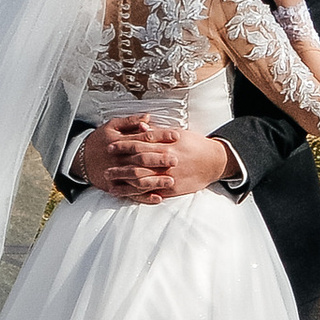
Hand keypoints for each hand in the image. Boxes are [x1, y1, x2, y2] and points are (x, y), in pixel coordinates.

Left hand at [73, 119, 232, 202]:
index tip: (110, 147)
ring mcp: (168, 177)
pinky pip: (152, 193)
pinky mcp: (172, 189)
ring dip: (125, 183)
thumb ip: (157, 131)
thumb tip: (140, 124)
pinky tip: (127, 195)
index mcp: (165, 145)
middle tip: (106, 169)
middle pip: (137, 164)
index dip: (123, 146)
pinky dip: (138, 195)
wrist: (214, 161)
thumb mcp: (177, 133)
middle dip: (120, 167)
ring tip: (111, 183)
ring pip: (142, 181)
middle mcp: (165, 162)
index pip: (139, 144)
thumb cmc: (195, 144)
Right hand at [75, 116, 178, 202]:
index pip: (144, 137)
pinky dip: (145, 197)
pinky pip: (132, 193)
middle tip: (176, 159)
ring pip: (138, 178)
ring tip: (171, 180)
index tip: (176, 135)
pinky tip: (158, 198)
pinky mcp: (116, 186)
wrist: (80, 158)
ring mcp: (118, 173)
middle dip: (160, 159)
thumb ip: (130, 122)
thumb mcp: (112, 126)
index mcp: (121, 141)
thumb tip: (148, 118)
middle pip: (142, 158)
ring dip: (155, 180)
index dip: (161, 136)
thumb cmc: (99, 140)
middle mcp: (120, 158)